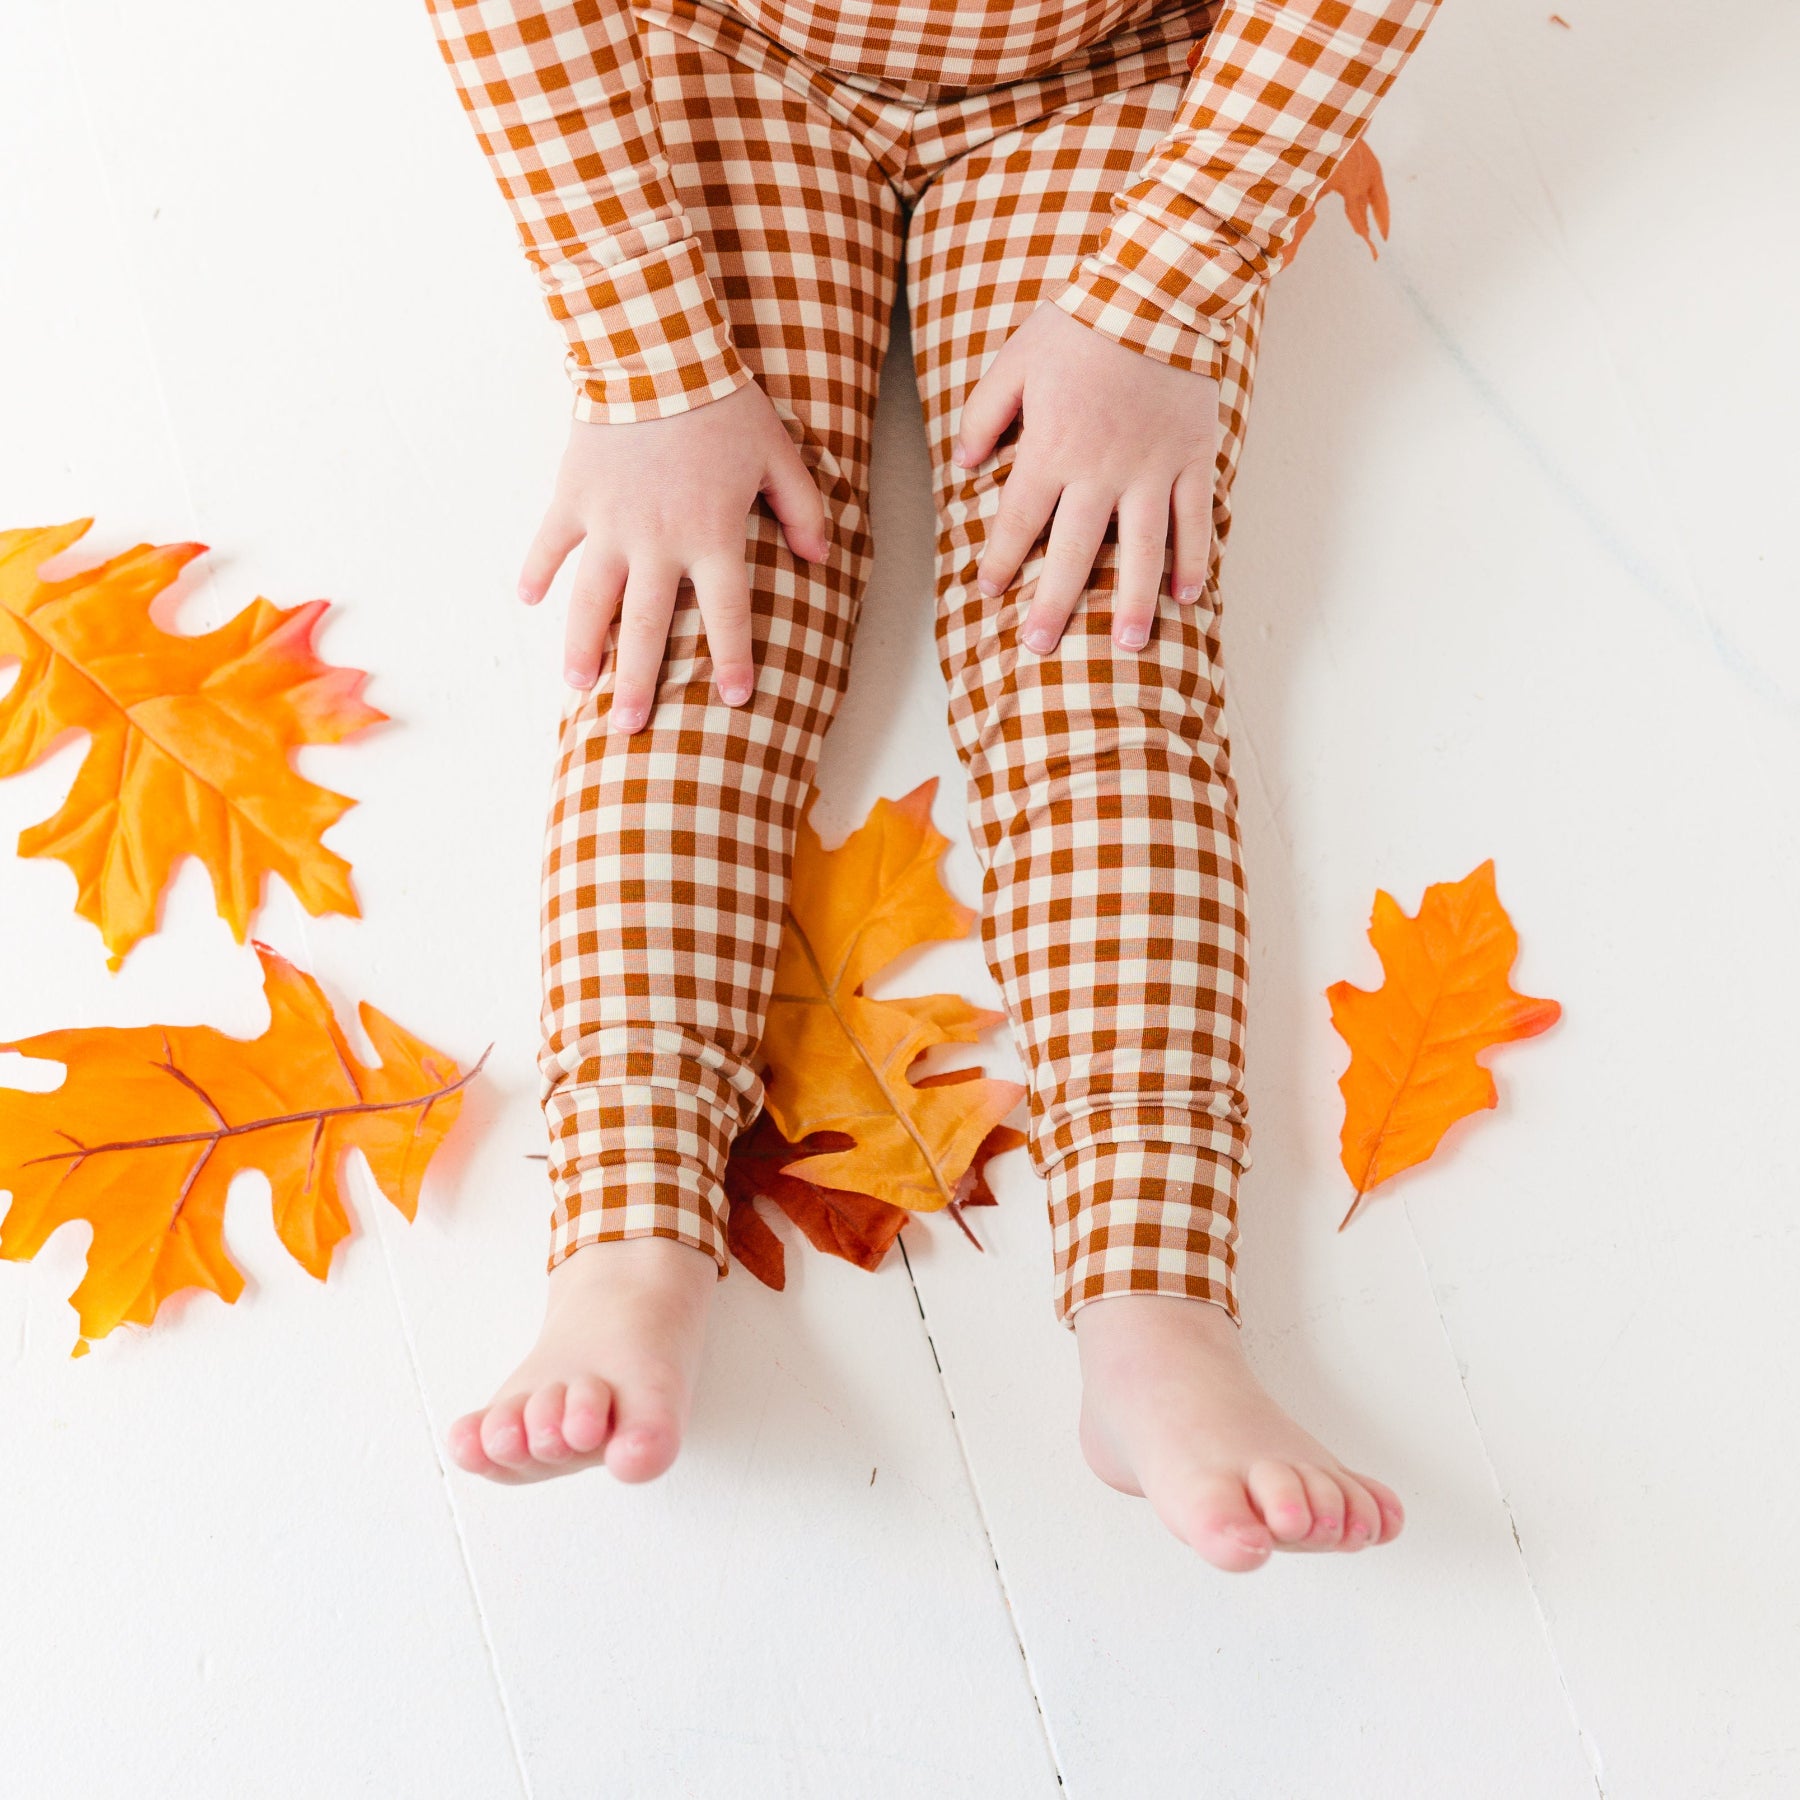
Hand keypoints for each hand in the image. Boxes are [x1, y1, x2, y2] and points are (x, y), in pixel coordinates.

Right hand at [520, 380, 830, 732]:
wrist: (656, 349)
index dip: (733, 659)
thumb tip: (820, 558)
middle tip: (628, 728)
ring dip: (584, 646)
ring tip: (579, 686)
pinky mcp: (573, 496)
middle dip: (639, 683)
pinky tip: (529, 600)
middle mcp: (658, 543)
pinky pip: (551, 542)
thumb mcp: (780, 454)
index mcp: (713, 537)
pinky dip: (537, 570)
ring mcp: (609, 523)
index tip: (733, 699)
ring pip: (592, 601)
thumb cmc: (725, 403)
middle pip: (648, 628)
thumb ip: (804, 509)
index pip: (728, 616)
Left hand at [954, 302, 1220, 654]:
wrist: (1157, 290)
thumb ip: (983, 416)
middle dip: (1054, 604)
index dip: (1000, 559)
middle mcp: (1100, 471)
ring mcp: (1152, 470)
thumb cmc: (1079, 324)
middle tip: (1040, 646)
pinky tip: (1186, 597)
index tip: (989, 590)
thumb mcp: (1013, 362)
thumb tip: (963, 466)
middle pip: (1073, 552)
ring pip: (1141, 550)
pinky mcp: (1193, 458)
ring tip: (1127, 645)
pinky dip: (1193, 558)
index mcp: (1051, 449)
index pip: (1018, 520)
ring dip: (1132, 602)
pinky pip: (1194, 519)